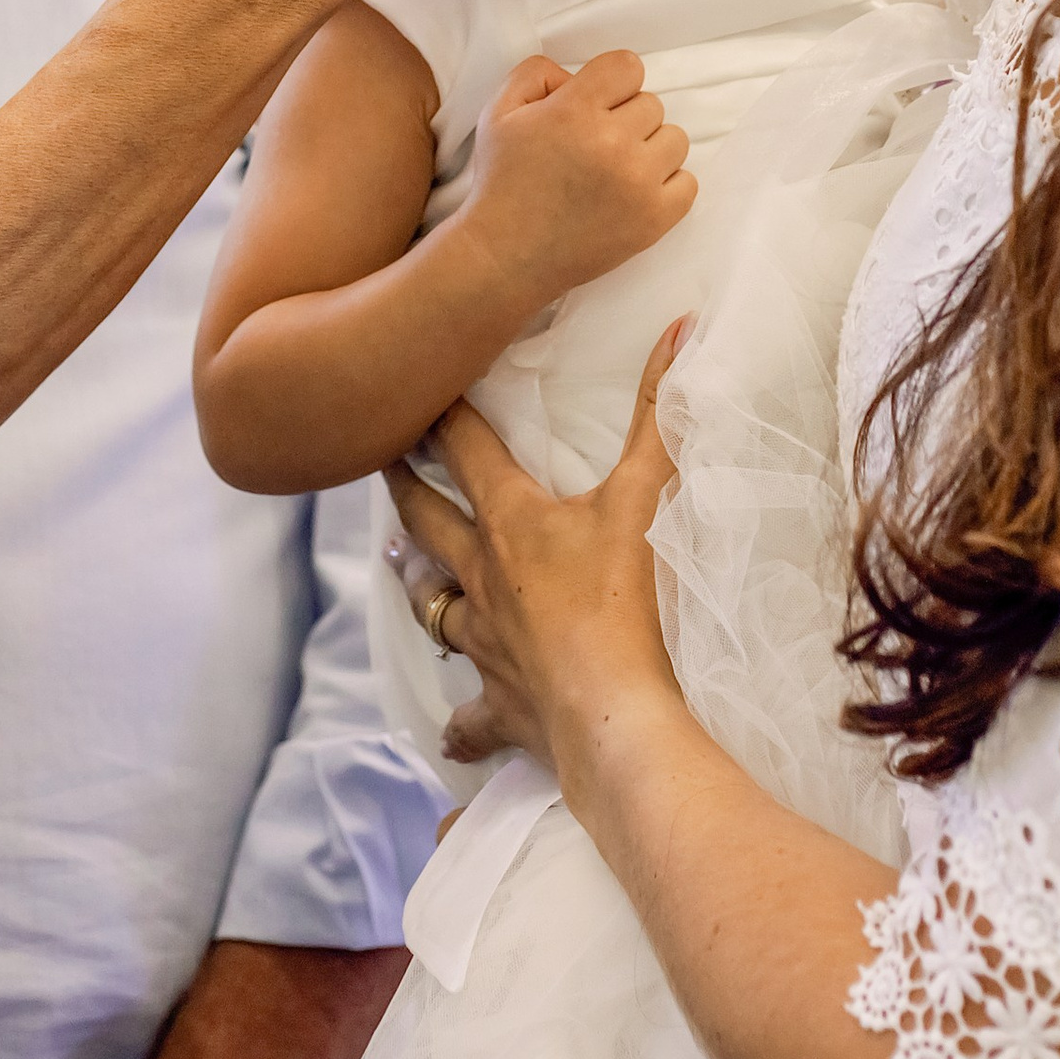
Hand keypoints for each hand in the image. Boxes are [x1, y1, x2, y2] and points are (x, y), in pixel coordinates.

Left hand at [385, 325, 687, 774]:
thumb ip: (661, 412)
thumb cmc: (630, 602)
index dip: (440, 414)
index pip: (463, 449)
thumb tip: (679, 326)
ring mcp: (486, 645)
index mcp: (511, 522)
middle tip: (381, 459)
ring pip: (433, 606)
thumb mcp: (648, 496)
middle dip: (404, 486)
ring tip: (398, 565)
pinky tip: (452, 731)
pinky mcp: (503, 705)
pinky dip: (462, 723)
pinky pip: (471, 718)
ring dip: (416, 582)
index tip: (414, 388)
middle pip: (427, 521)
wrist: (617, 719)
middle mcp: (482, 578)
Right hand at [460, 50, 694, 308]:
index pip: (628, 66)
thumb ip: (537, 73)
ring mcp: (637, 183)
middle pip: (651, 104)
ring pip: (675, 139)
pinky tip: (635, 192)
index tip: (596, 104)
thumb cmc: (502, 182)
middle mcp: (612, 142)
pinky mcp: (653, 220)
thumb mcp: (498, 111)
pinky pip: (688, 183)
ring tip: (617, 169)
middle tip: (596, 145)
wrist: (506, 256)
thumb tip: (577, 75)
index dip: (612, 82)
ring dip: (649, 149)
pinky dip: (667, 185)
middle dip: (625, 118)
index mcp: (574, 110)